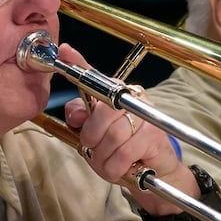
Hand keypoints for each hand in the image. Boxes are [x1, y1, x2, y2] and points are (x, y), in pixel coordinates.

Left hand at [57, 43, 193, 212]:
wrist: (156, 171)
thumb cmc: (123, 151)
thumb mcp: (95, 138)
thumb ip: (81, 122)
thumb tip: (76, 115)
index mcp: (115, 93)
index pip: (94, 76)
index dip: (78, 63)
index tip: (64, 50)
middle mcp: (132, 96)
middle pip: (102, 112)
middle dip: (92, 138)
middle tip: (94, 150)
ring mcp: (146, 114)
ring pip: (112, 136)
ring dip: (104, 158)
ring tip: (110, 163)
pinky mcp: (154, 134)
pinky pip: (124, 153)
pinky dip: (116, 167)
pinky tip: (122, 169)